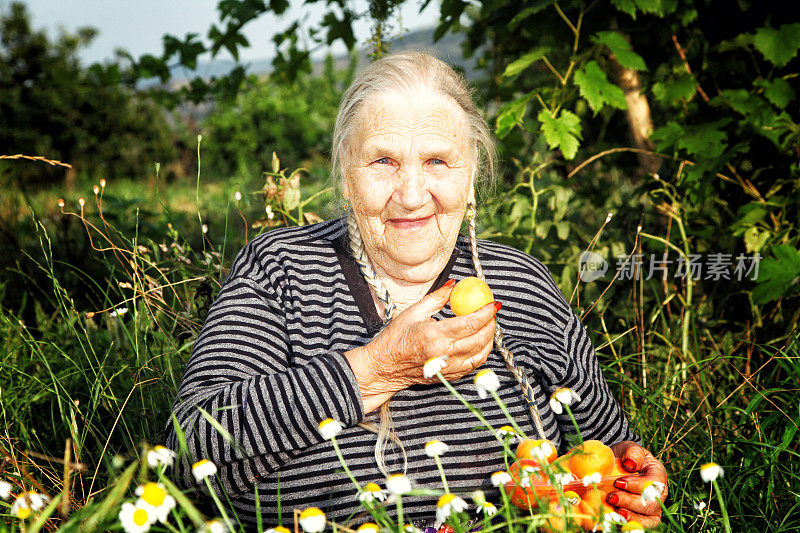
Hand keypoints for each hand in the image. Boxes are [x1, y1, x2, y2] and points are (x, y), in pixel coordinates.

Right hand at [344, 280, 498, 412]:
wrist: (385, 366)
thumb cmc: (395, 338)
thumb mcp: (413, 312)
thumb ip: (436, 298)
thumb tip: (454, 285)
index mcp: (433, 336)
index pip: (469, 323)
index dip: (485, 312)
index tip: (492, 303)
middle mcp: (443, 354)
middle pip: (479, 338)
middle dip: (491, 324)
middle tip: (492, 312)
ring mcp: (447, 368)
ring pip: (480, 354)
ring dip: (489, 338)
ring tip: (489, 324)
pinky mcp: (449, 377)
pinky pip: (473, 365)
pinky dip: (482, 352)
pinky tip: (481, 341)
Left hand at [606, 441, 667, 526]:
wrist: (618, 466)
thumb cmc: (626, 457)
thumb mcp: (629, 449)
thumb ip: (632, 453)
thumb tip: (630, 463)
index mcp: (658, 474)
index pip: (652, 483)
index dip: (636, 485)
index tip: (617, 482)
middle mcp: (659, 494)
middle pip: (651, 503)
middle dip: (630, 502)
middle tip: (611, 497)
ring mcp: (653, 508)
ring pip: (649, 519)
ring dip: (632, 517)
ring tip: (616, 513)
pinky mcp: (644, 518)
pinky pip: (642, 526)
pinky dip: (631, 525)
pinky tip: (617, 521)